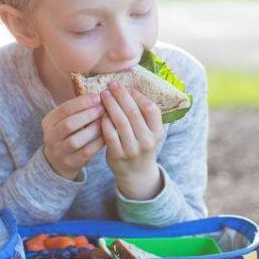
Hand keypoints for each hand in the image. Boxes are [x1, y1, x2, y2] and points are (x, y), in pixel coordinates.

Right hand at [42, 94, 105, 179]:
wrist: (59, 161)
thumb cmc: (68, 133)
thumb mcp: (66, 119)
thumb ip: (77, 108)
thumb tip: (99, 93)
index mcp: (48, 122)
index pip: (63, 110)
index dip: (81, 102)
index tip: (97, 96)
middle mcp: (50, 137)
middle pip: (69, 124)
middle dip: (88, 115)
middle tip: (103, 108)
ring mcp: (60, 152)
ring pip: (76, 140)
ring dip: (93, 129)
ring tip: (105, 121)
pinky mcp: (71, 163)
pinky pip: (86, 152)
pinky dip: (98, 142)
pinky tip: (107, 134)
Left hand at [100, 80, 164, 198]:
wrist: (136, 173)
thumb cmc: (141, 145)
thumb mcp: (150, 132)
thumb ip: (144, 115)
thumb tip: (130, 89)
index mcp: (158, 132)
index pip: (151, 109)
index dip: (138, 96)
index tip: (128, 87)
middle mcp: (147, 141)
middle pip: (134, 113)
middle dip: (122, 96)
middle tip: (112, 85)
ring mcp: (133, 149)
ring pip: (120, 122)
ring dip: (111, 106)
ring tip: (104, 95)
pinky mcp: (118, 155)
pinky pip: (109, 134)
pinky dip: (104, 122)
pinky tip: (100, 113)